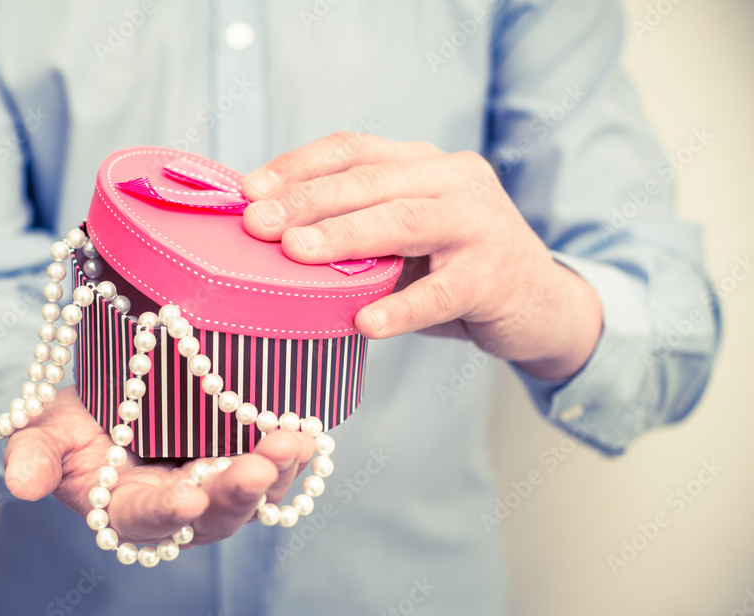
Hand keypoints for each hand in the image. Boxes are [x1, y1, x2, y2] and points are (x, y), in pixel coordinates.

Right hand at [4, 387, 315, 544]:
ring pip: (255, 496)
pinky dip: (294, 453)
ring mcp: (216, 486)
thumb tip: (18, 485)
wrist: (114, 399)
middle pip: (215, 516)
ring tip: (294, 440)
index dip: (167, 513)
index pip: (148, 520)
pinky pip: (277, 468)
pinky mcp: (243, 459)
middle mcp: (180, 507)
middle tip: (260, 466)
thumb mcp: (44, 432)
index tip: (186, 500)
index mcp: (127, 509)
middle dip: (239, 493)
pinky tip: (308, 430)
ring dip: (278, 472)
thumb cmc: (74, 424)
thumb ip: (35, 457)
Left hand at [241, 133, 601, 379]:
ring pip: (404, 221)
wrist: (540, 303)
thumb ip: (356, 229)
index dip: (298, 165)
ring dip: (345, 236)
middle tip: (258, 224)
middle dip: (307, 201)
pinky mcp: (496, 276)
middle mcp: (454, 179)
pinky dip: (401, 307)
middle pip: (371, 180)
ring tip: (297, 253)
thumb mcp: (404, 238)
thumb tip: (272, 239)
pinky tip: (365, 323)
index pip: (353, 149)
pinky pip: (441, 292)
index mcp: (424, 163)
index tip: (249, 189)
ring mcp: (479, 224)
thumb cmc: (453, 270)